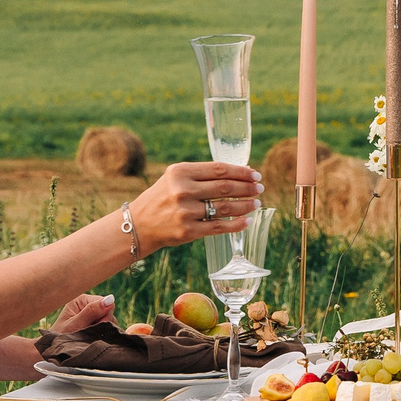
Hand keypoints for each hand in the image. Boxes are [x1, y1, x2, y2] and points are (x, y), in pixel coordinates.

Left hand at [45, 293, 113, 334]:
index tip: (92, 328)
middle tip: (89, 334)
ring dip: (102, 330)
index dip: (104, 317)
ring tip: (89, 337)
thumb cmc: (60, 338)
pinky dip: (102, 334)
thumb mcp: (75, 325)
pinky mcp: (94, 323)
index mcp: (81, 300)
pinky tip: (92, 339)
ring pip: (110, 320)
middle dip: (103, 324)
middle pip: (108, 311)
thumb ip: (92, 311)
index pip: (105, 302)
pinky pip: (107, 327)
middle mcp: (87, 304)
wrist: (53, 351)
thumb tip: (110, 299)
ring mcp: (91, 314)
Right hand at [128, 161, 261, 250]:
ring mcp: (186, 212)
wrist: (139, 224)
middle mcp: (182, 190)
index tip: (255, 173)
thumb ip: (201, 174)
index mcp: (180, 172)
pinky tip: (247, 221)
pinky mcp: (188, 231)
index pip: (219, 169)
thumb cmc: (162, 198)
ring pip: (224, 207)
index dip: (241, 171)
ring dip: (245, 205)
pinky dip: (236, 224)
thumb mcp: (175, 178)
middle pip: (225, 187)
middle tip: (260, 187)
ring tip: (256, 203)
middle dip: (247, 187)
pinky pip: (219, 227)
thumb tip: (237, 174)